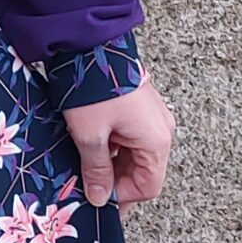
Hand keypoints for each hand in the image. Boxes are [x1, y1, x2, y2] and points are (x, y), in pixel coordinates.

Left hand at [62, 79, 175, 211]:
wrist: (90, 42)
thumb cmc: (94, 87)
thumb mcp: (90, 135)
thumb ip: (96, 170)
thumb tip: (99, 197)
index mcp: (156, 140)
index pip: (148, 187)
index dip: (121, 198)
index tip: (95, 200)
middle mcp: (160, 129)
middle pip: (141, 171)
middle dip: (113, 180)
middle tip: (84, 185)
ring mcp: (150, 117)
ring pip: (132, 154)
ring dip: (109, 162)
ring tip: (81, 163)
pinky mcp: (137, 106)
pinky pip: (128, 137)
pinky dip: (109, 145)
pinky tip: (86, 144)